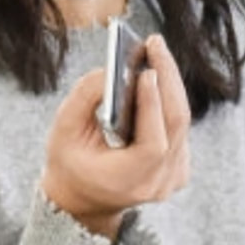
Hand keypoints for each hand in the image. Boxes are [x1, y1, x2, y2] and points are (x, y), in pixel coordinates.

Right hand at [39, 34, 191, 240]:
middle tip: (154, 45)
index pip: (153, 143)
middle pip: (175, 125)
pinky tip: (158, 74)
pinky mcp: (180, 165)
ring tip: (155, 52)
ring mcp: (174, 176)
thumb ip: (85, 99)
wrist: (84, 198)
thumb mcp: (64, 131)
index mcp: (128, 181)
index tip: (148, 70)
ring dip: (169, 84)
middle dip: (166, 78)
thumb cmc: (69, 163)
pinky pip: (179, 126)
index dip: (152, 106)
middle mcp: (159, 182)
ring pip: (181, 122)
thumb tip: (112, 70)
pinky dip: (168, 99)